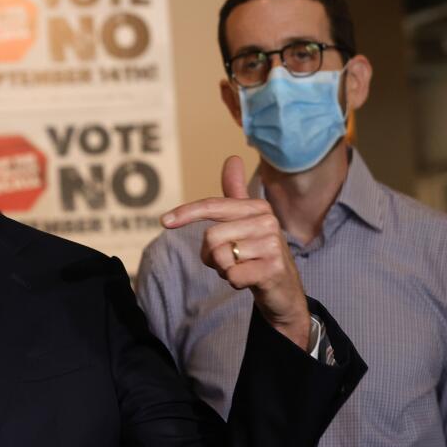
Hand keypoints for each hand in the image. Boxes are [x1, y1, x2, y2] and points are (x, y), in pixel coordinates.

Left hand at [161, 156, 310, 348]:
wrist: (283, 289)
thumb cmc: (257, 253)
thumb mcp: (246, 221)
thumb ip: (236, 192)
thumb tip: (232, 157)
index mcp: (257, 207)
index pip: (212, 206)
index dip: (186, 213)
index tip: (163, 221)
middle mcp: (268, 221)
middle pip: (211, 237)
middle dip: (211, 255)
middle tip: (231, 260)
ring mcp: (273, 245)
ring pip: (219, 257)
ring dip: (223, 268)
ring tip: (242, 267)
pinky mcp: (273, 269)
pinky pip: (232, 275)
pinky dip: (234, 281)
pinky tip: (250, 279)